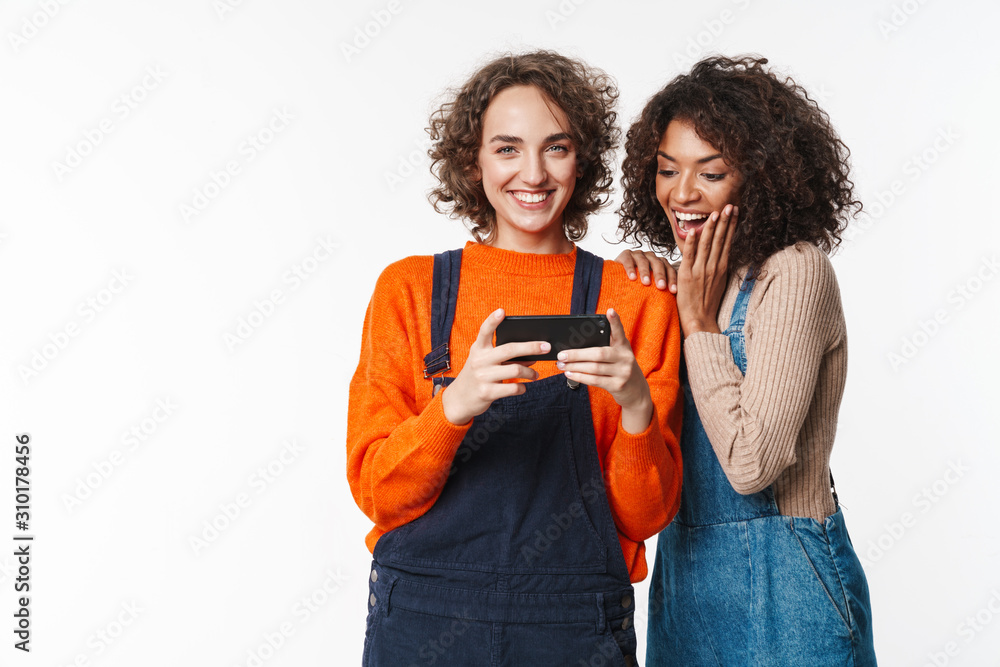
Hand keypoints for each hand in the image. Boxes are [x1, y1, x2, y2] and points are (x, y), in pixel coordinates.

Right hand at [441, 309, 547, 424]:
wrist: (460, 399)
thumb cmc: (478, 376)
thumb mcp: (485, 362)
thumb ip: (505, 357)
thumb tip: (532, 357)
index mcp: (478, 349)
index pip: (484, 331)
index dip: (492, 320)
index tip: (502, 311)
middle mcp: (479, 361)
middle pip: (510, 349)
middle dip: (531, 347)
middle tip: (546, 347)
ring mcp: (482, 377)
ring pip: (516, 370)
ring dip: (530, 372)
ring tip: (535, 375)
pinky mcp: (487, 392)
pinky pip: (513, 388)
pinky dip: (522, 388)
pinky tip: (523, 387)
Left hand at [555, 308, 652, 433]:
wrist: (636, 392)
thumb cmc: (621, 369)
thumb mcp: (619, 355)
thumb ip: (606, 347)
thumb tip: (578, 345)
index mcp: (624, 346)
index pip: (619, 332)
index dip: (615, 321)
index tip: (610, 311)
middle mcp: (625, 357)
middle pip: (598, 353)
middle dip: (577, 354)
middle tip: (562, 354)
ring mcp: (623, 372)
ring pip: (594, 368)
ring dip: (574, 366)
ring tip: (561, 365)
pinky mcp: (618, 385)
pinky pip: (595, 380)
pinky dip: (580, 377)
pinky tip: (570, 374)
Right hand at [614, 249, 677, 292]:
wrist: (617, 280)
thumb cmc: (637, 286)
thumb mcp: (651, 288)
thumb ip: (661, 289)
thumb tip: (674, 301)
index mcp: (660, 263)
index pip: (669, 269)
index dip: (672, 279)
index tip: (673, 291)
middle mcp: (650, 257)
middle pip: (658, 263)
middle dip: (660, 275)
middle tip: (661, 287)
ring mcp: (638, 254)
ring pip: (644, 261)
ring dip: (645, 272)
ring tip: (646, 283)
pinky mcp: (625, 255)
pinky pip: (628, 260)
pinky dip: (630, 268)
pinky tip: (632, 278)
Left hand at [677, 205, 737, 336]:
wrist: (700, 321)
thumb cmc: (706, 303)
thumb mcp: (717, 282)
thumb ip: (717, 266)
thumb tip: (720, 254)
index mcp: (721, 267)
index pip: (727, 241)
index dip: (731, 225)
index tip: (734, 211)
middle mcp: (713, 267)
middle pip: (720, 240)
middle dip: (725, 221)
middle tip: (729, 205)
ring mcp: (700, 271)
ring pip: (707, 245)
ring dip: (710, 228)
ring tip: (715, 212)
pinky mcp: (687, 276)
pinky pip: (689, 257)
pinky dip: (691, 244)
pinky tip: (693, 232)